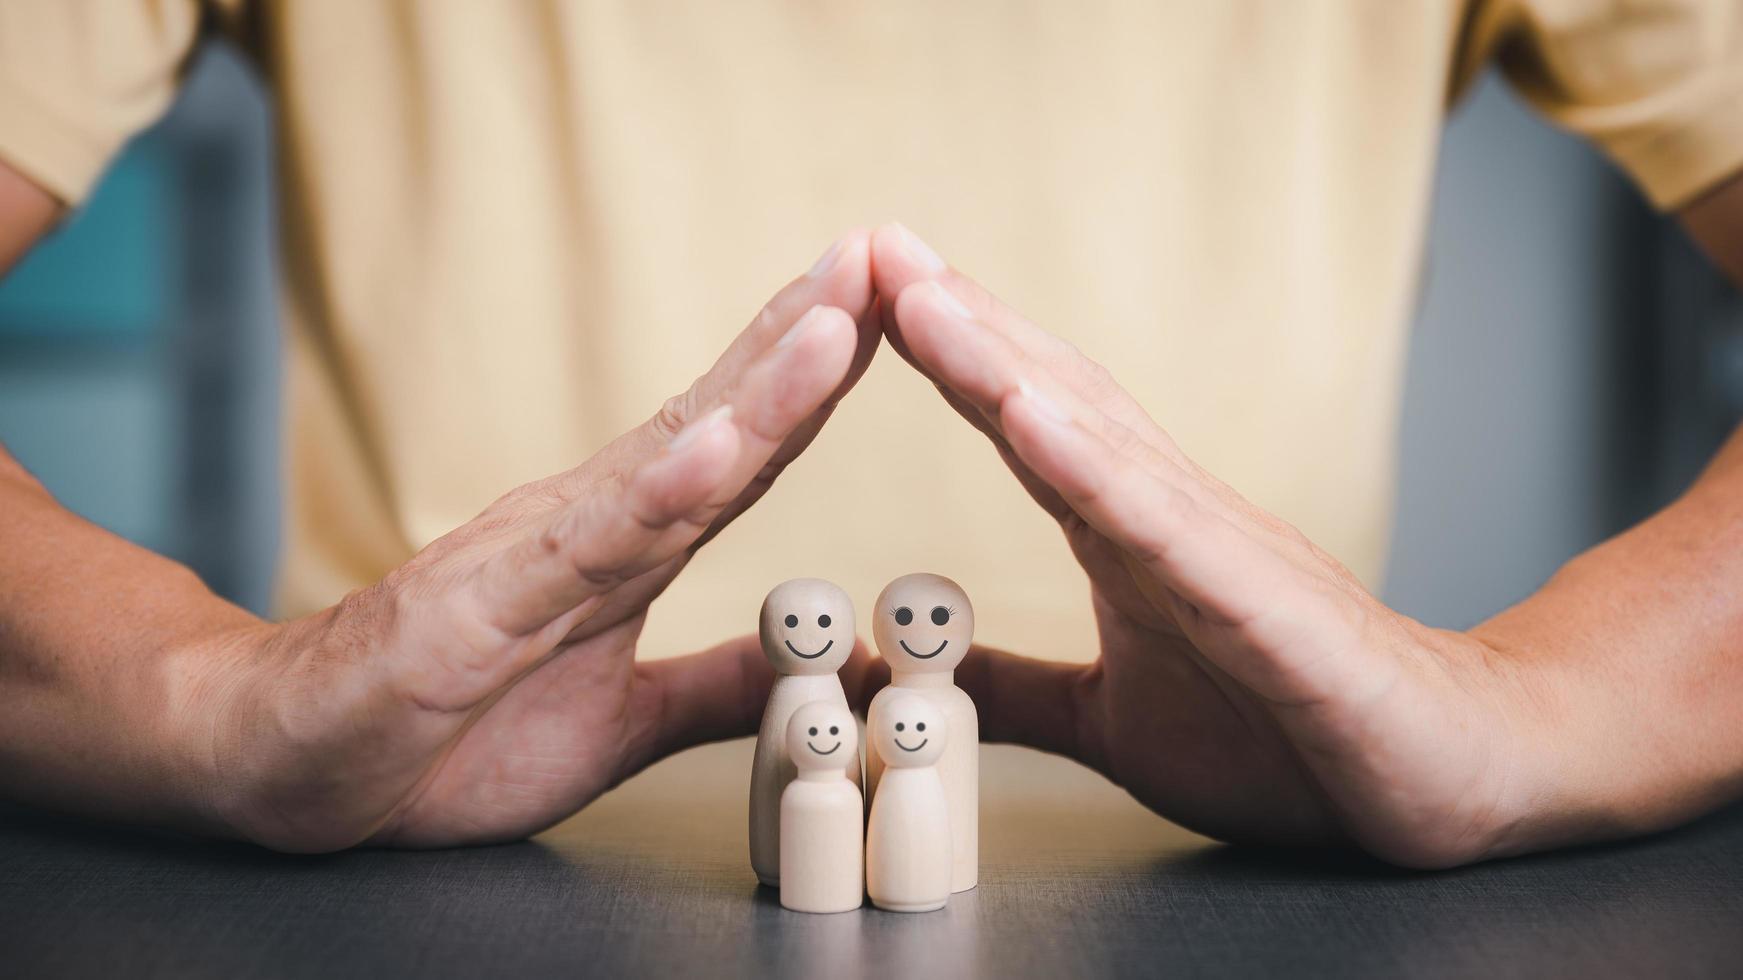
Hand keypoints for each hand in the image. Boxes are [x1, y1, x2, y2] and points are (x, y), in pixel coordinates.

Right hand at [208, 233, 879, 850]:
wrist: (287, 764)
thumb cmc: (438, 735)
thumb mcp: (620, 724)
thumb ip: (716, 688)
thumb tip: (823, 664)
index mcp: (628, 549)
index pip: (743, 450)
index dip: (819, 382)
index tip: (899, 308)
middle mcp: (592, 528)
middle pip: (721, 419)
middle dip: (811, 335)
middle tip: (890, 250)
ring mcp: (538, 557)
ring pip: (669, 461)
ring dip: (760, 388)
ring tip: (840, 315)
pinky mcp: (481, 607)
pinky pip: (582, 547)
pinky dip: (654, 495)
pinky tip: (718, 447)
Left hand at [868, 224, 1541, 867]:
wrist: (1446, 771)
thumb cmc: (1287, 734)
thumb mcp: (1111, 721)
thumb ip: (1016, 690)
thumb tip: (910, 674)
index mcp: (1127, 536)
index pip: (1027, 425)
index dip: (951, 357)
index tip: (870, 291)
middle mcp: (1167, 518)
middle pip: (1052, 397)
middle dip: (960, 321)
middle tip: (877, 244)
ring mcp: (1218, 551)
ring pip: (1096, 441)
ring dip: (1004, 366)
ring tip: (925, 300)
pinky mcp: (1266, 609)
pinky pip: (1165, 532)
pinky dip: (1093, 470)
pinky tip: (1029, 418)